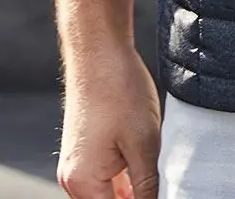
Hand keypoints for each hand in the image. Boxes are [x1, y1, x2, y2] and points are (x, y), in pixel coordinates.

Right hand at [57, 44, 161, 198]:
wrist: (98, 51)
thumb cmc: (119, 90)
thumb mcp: (145, 144)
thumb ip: (148, 187)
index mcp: (84, 183)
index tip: (162, 193)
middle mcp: (72, 179)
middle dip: (135, 198)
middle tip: (161, 183)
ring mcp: (74, 165)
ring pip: (106, 195)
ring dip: (129, 192)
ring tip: (153, 172)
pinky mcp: (81, 152)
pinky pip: (102, 179)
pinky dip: (122, 180)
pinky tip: (142, 167)